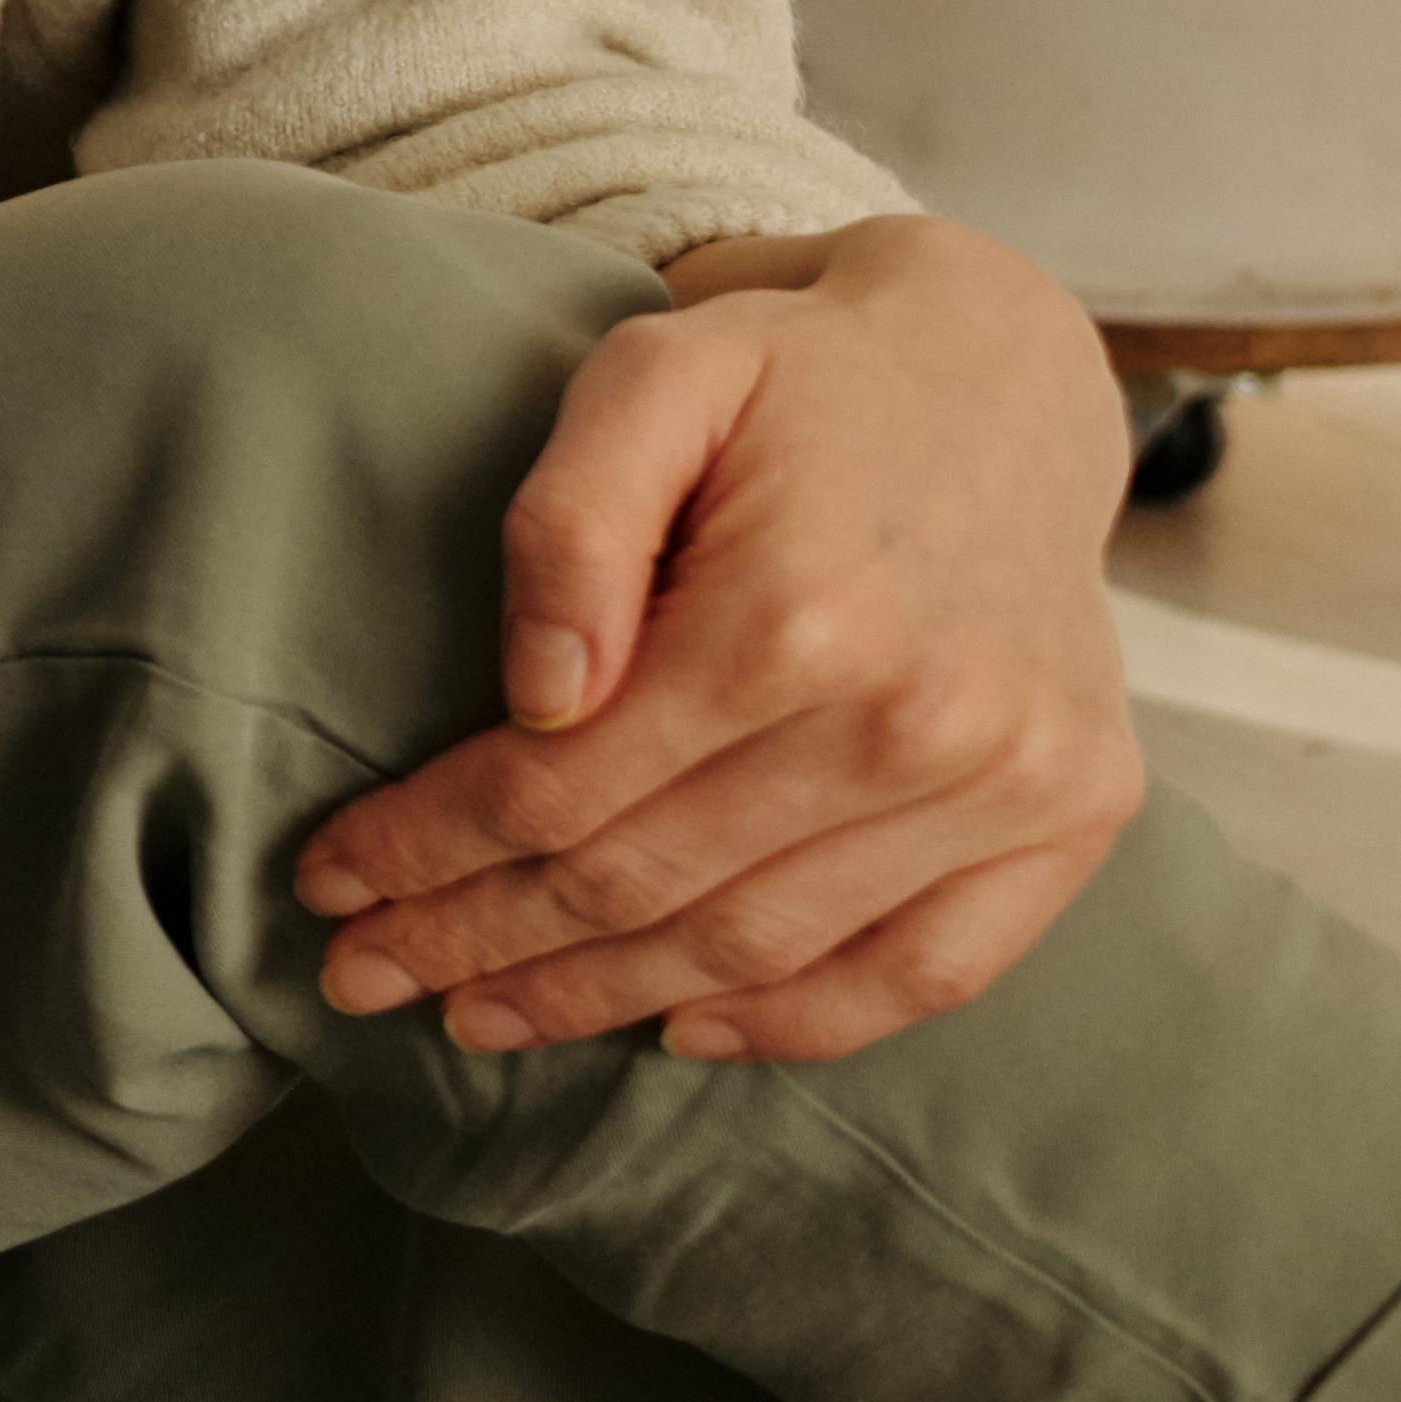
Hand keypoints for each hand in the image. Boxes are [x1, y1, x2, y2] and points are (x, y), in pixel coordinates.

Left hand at [287, 215, 1144, 1066]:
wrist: (1000, 371)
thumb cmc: (794, 379)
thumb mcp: (649, 376)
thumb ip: (567, 522)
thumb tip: (536, 700)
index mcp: (793, 615)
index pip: (558, 789)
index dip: (426, 849)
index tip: (326, 883)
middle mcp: (912, 721)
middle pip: (641, 884)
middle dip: (477, 941)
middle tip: (362, 976)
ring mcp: (1008, 780)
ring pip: (757, 948)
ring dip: (602, 1000)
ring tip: (482, 1016)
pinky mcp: (1074, 813)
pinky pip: (925, 973)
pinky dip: (796, 1024)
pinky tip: (678, 1029)